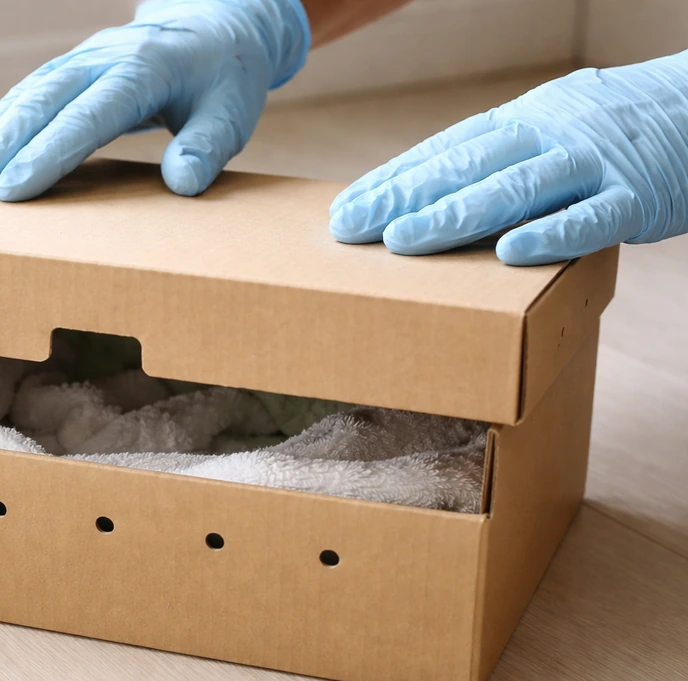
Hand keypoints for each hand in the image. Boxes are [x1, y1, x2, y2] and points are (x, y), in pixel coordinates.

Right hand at [0, 0, 309, 200]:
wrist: (213, 29)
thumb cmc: (223, 79)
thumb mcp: (233, 112)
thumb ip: (209, 145)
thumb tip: (183, 183)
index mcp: (146, 67)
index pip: (92, 112)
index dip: (51, 151)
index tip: (15, 189)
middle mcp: (104, 57)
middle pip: (44, 99)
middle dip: (1, 144)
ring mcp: (82, 61)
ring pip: (26, 95)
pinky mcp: (70, 72)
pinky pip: (27, 96)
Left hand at [329, 51, 687, 264]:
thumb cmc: (610, 131)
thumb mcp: (545, 130)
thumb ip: (496, 162)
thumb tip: (427, 198)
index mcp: (520, 121)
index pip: (444, 151)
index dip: (393, 180)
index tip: (346, 209)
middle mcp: (548, 134)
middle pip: (466, 167)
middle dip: (403, 199)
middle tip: (352, 229)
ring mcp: (593, 163)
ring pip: (516, 188)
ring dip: (456, 215)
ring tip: (404, 240)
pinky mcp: (639, 196)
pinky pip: (592, 218)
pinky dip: (552, 234)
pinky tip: (509, 253)